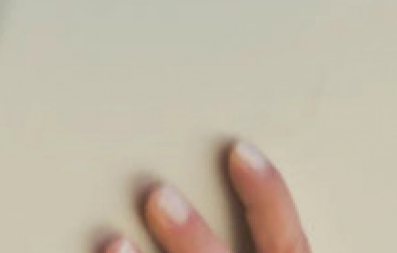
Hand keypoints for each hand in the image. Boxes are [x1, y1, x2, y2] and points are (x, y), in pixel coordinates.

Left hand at [103, 141, 308, 252]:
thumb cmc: (247, 249)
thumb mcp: (266, 244)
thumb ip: (256, 228)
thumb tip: (220, 162)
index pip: (289, 244)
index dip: (268, 198)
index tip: (239, 152)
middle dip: (193, 238)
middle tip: (158, 196)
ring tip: (116, 240)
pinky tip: (107, 252)